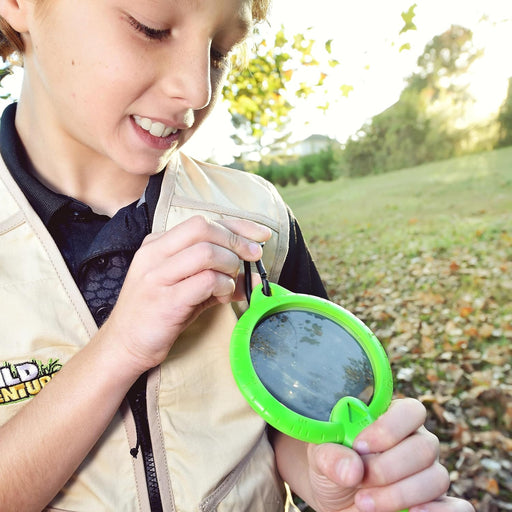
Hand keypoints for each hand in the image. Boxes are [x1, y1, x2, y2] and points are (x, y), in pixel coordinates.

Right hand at [101, 215, 270, 374]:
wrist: (124, 345)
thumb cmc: (158, 314)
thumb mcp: (187, 288)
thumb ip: (217, 278)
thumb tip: (253, 277)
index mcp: (157, 244)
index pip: (202, 222)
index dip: (237, 225)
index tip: (260, 235)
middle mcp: (154, 254)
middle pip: (203, 228)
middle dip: (236, 240)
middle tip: (254, 256)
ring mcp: (157, 276)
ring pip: (206, 252)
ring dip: (230, 266)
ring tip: (230, 284)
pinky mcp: (165, 300)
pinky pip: (206, 281)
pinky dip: (223, 286)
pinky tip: (223, 297)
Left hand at [305, 398, 474, 511]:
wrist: (335, 499)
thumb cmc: (332, 468)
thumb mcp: (320, 458)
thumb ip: (330, 456)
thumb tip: (352, 469)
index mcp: (392, 419)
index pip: (412, 411)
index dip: (389, 428)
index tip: (360, 447)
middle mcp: (416, 442)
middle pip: (426, 447)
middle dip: (389, 468)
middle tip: (359, 480)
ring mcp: (428, 473)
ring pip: (438, 477)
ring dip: (400, 493)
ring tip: (363, 502)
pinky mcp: (436, 504)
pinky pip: (458, 507)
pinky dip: (441, 511)